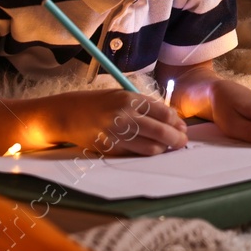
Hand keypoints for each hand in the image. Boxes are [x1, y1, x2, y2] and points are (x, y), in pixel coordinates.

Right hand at [45, 89, 187, 155]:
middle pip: (161, 132)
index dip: (176, 121)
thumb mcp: (122, 96)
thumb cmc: (98, 103)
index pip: (163, 112)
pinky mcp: (110, 150)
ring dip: (163, 148)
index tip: (182, 125)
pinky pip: (135, 154)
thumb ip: (145, 106)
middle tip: (183, 140)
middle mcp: (124, 117)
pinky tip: (150, 148)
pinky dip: (146, 152)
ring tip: (167, 146)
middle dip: (177, 138)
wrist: (68, 115)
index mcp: (129, 100)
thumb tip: (171, 119)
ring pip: (151, 148)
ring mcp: (117, 135)